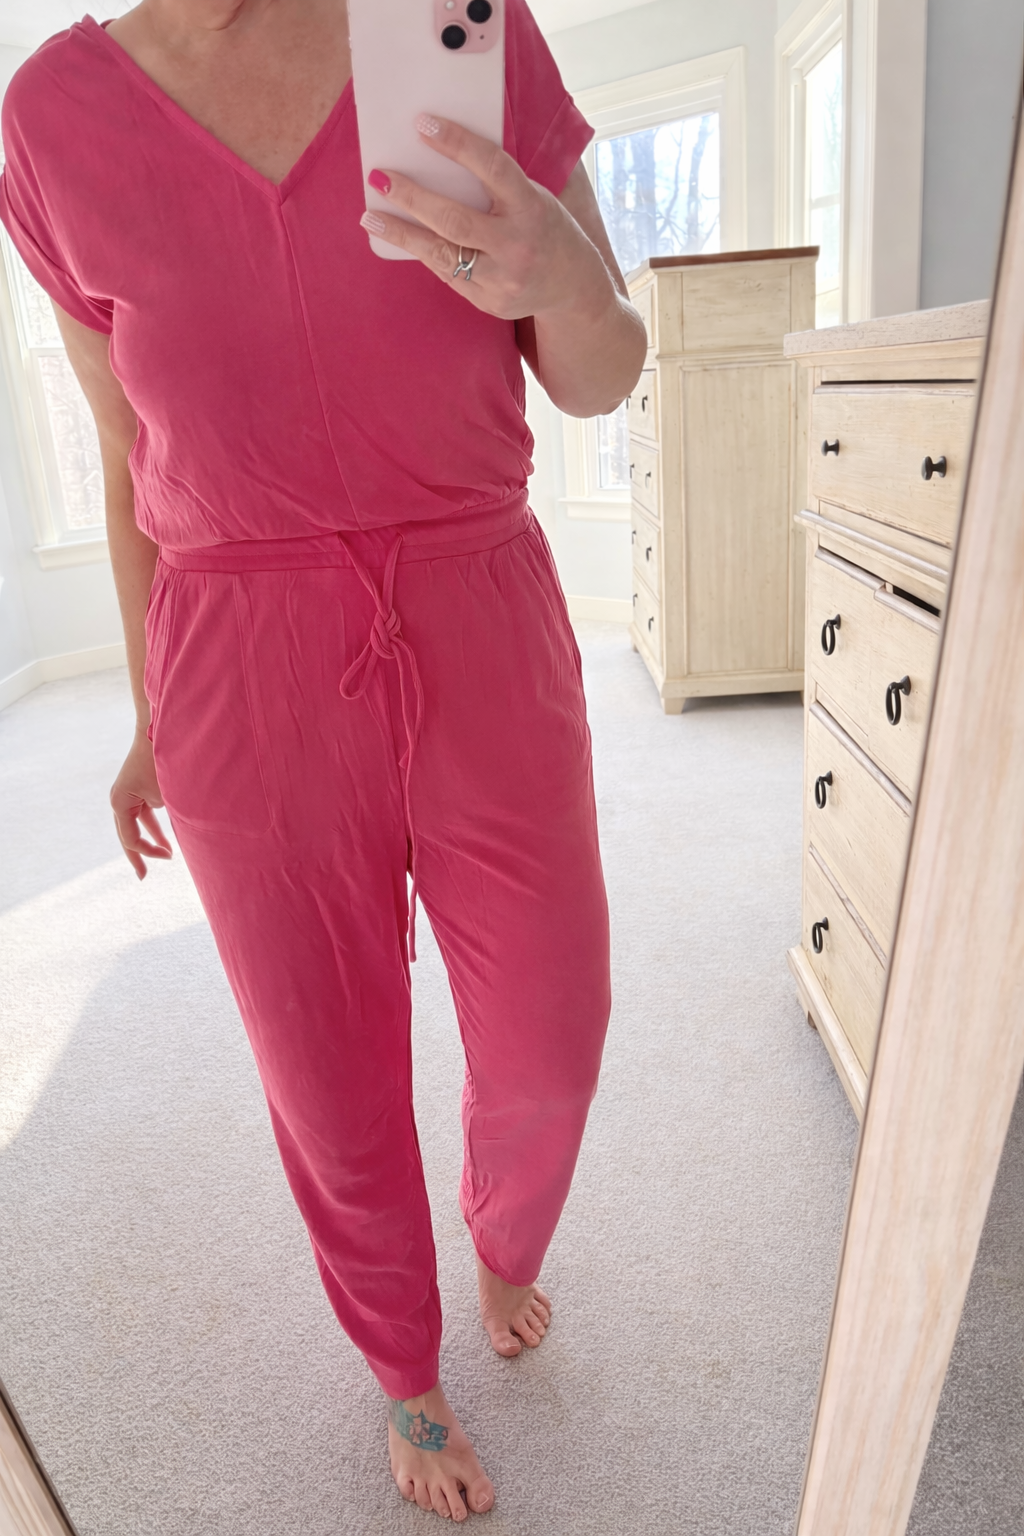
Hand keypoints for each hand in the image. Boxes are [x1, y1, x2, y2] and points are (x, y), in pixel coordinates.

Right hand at [110, 727, 172, 879]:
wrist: (158, 730)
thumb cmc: (162, 761)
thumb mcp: (167, 793)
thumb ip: (169, 817)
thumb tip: (175, 838)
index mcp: (120, 802)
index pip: (130, 838)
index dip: (149, 852)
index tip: (171, 855)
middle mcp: (119, 799)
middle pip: (126, 835)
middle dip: (138, 855)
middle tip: (143, 877)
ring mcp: (126, 794)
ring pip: (134, 826)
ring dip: (149, 840)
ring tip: (164, 856)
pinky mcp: (136, 789)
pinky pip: (142, 815)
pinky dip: (153, 827)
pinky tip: (164, 839)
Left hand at [360, 114, 615, 324]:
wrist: (573, 287)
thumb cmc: (545, 228)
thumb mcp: (534, 198)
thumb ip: (497, 184)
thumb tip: (439, 158)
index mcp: (532, 207)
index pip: (492, 168)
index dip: (457, 144)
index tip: (422, 124)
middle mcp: (516, 245)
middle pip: (454, 219)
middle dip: (412, 197)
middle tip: (379, 177)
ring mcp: (502, 279)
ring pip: (442, 254)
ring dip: (401, 233)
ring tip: (370, 216)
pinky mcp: (489, 302)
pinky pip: (447, 274)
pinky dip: (422, 252)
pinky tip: (399, 237)